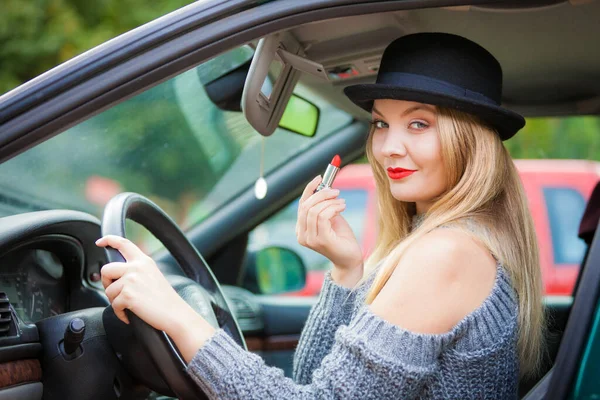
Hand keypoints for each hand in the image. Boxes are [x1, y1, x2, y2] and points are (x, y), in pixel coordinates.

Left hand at [95, 235, 215, 362]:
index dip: (109, 240)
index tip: (100, 242)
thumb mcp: (153, 276)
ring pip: (108, 290)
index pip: (123, 243)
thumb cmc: (165, 300)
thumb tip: (117, 275)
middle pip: (106, 269)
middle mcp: (137, 267)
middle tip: (116, 293)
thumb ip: (137, 270)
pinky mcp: (128, 295)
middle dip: (106, 283)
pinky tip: (131, 315)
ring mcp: (131, 280)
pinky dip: (120, 313)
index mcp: (144, 261)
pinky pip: (114, 305)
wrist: (175, 313)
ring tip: (129, 306)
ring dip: (115, 301)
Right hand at [296, 176, 363, 278]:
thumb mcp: (331, 217)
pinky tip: (342, 207)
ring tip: (342, 202)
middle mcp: (302, 235)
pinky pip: (323, 216)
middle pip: (306, 206)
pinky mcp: (321, 240)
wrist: (351, 258)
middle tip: (336, 191)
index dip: (309, 190)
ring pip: (314, 210)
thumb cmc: (341, 237)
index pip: (301, 205)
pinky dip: (334, 208)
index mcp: (301, 229)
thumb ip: (324, 205)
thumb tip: (323, 185)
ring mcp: (310, 239)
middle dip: (322, 194)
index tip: (320, 178)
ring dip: (330, 202)